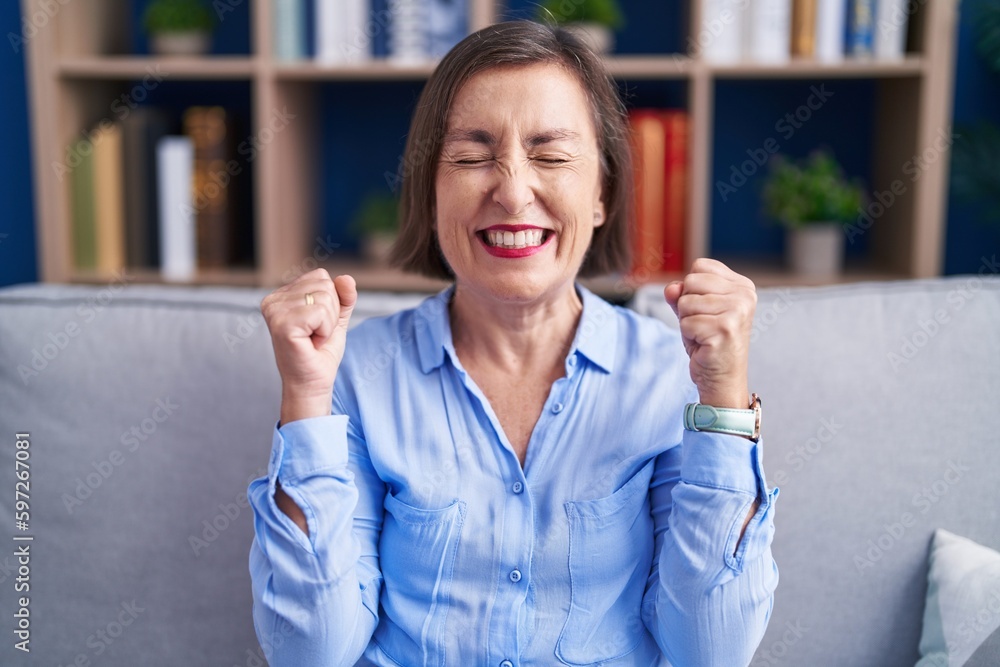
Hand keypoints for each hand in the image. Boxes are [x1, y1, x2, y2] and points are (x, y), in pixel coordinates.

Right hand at [260, 269, 356, 422]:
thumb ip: (344, 296)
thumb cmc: (321, 352)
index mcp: (282, 294)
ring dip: (328, 324)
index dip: (331, 302)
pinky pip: (320, 312)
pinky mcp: (282, 324)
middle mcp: (273, 300)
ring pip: (325, 297)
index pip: (321, 276)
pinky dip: (325, 330)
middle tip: (316, 334)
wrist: (313, 383)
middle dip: (331, 313)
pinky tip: (311, 342)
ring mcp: (274, 311)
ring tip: (313, 339)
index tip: (317, 324)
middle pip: (325, 285)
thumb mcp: (336, 318)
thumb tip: (346, 278)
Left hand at [664, 258, 755, 408]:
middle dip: (687, 306)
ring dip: (687, 322)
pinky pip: (686, 323)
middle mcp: (744, 296)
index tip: (706, 310)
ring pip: (686, 302)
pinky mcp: (724, 330)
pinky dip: (688, 336)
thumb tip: (671, 288)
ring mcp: (736, 312)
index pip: (700, 266)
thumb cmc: (708, 341)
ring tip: (704, 335)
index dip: (692, 289)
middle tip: (703, 325)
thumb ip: (681, 294)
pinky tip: (704, 344)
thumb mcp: (693, 311)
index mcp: (742, 285)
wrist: (722, 378)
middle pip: (691, 282)